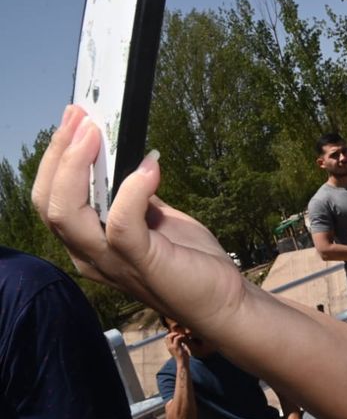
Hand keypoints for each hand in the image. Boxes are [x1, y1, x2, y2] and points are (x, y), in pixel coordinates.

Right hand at [33, 106, 246, 326]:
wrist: (225, 301)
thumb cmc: (191, 262)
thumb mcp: (158, 221)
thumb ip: (137, 199)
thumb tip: (131, 163)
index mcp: (89, 244)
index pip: (52, 199)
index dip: (57, 158)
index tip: (75, 119)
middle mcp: (90, 255)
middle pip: (50, 204)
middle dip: (59, 154)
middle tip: (79, 117)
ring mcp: (112, 262)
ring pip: (68, 214)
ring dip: (77, 166)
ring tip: (94, 132)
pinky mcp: (142, 264)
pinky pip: (122, 225)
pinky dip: (132, 190)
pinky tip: (149, 166)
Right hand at [165, 331, 191, 361]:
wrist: (183, 363)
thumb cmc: (183, 357)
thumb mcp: (181, 349)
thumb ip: (180, 344)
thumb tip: (184, 339)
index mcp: (169, 347)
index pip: (166, 338)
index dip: (171, 334)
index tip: (178, 334)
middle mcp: (169, 347)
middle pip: (167, 336)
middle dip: (173, 333)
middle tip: (180, 334)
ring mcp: (172, 347)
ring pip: (170, 336)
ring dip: (177, 334)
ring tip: (182, 335)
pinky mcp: (176, 347)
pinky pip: (176, 338)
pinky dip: (180, 336)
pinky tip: (184, 337)